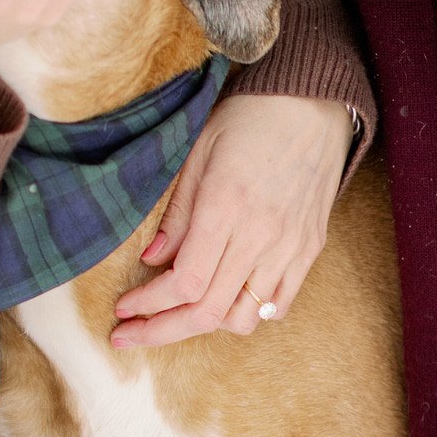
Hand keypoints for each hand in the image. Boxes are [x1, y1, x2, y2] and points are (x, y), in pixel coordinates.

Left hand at [110, 94, 352, 348]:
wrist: (312, 102)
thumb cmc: (249, 119)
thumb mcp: (197, 152)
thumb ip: (176, 213)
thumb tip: (152, 260)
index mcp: (226, 207)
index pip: (183, 283)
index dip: (148, 306)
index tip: (124, 309)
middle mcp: (261, 235)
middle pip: (207, 312)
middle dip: (162, 330)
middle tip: (132, 334)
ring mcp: (290, 247)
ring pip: (244, 318)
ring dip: (206, 324)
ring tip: (181, 313)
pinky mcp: (310, 249)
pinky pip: (279, 305)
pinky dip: (249, 313)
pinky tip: (225, 300)